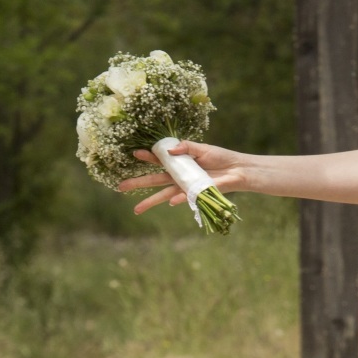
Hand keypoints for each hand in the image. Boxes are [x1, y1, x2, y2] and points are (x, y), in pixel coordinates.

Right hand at [118, 141, 244, 214]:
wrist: (237, 170)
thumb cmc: (220, 158)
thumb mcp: (202, 148)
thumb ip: (186, 147)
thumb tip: (170, 150)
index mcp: (178, 162)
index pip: (158, 160)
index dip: (147, 157)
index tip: (134, 153)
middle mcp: (178, 176)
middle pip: (153, 180)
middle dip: (137, 183)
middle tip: (120, 187)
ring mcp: (184, 186)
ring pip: (162, 195)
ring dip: (150, 202)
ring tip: (135, 210)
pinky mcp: (195, 194)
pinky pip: (183, 198)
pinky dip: (178, 199)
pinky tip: (171, 202)